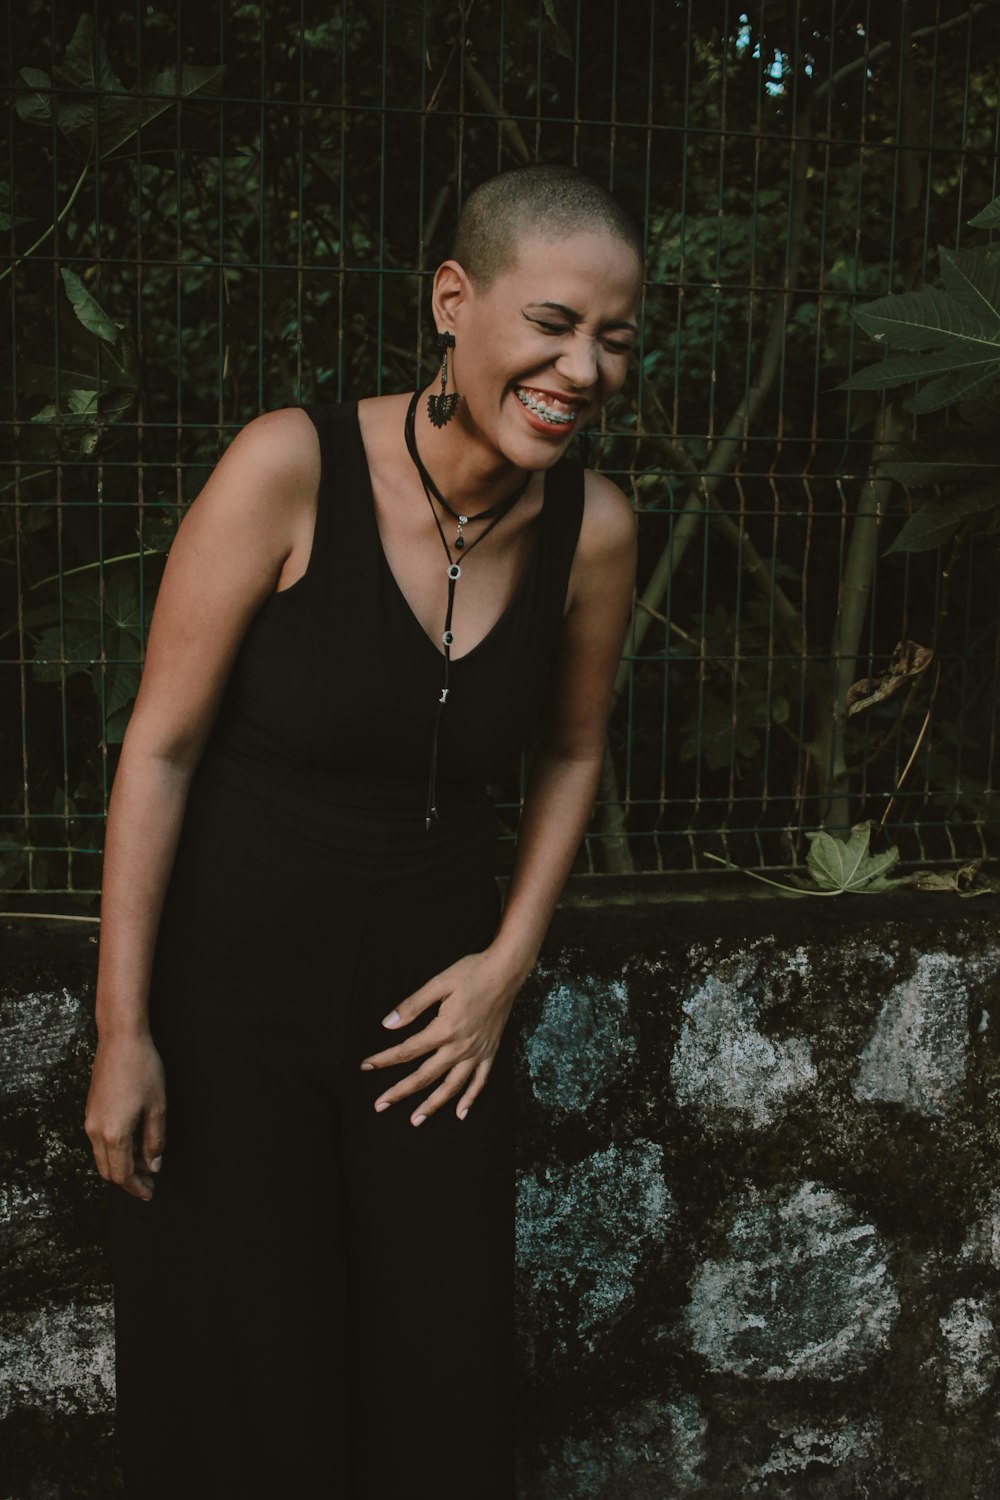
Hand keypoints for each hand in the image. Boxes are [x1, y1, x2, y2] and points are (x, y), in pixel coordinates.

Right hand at [84, 1030, 166, 1200]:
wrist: (120, 1040)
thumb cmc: (142, 1069)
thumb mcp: (157, 1106)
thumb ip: (155, 1140)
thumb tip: (154, 1165)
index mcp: (114, 1134)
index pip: (123, 1174)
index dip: (137, 1187)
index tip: (150, 1193)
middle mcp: (96, 1131)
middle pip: (108, 1170)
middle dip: (128, 1180)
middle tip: (149, 1182)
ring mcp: (90, 1121)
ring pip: (102, 1157)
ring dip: (121, 1164)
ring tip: (145, 1162)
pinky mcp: (90, 1111)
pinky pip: (99, 1142)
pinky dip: (115, 1150)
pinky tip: (133, 1143)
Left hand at [359, 949, 521, 1125]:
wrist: (507, 971)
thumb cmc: (471, 972)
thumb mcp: (438, 983)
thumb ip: (412, 1005)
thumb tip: (387, 1024)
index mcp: (444, 1029)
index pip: (407, 1050)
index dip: (384, 1059)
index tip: (365, 1066)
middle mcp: (460, 1047)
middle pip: (425, 1076)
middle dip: (400, 1092)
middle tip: (380, 1105)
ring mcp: (477, 1052)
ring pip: (451, 1086)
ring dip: (432, 1105)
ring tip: (415, 1120)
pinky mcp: (490, 1051)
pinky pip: (480, 1081)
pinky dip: (470, 1099)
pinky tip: (460, 1113)